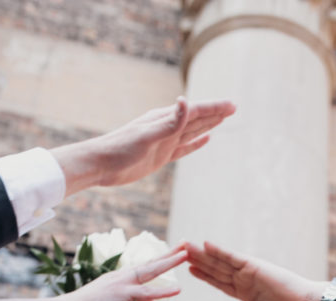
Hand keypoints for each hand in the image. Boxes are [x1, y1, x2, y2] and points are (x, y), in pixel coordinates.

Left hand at [56, 97, 235, 194]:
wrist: (101, 165)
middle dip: (216, 113)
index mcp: (164, 119)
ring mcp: (164, 142)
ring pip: (192, 131)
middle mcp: (166, 128)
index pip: (195, 111)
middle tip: (234, 107)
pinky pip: (183, 148)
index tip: (232, 105)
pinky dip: (196, 144)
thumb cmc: (120, 149)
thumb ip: (169, 122)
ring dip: (208, 125)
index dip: (215, 108)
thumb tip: (186, 101)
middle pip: (197, 118)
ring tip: (223, 119)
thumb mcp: (147, 136)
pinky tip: (205, 140)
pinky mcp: (161, 156)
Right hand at [61, 250, 186, 300]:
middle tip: (186, 244)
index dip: (160, 260)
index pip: (144, 268)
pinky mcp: (121, 294)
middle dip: (169, 254)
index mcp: (120, 280)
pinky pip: (145, 293)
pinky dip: (162, 291)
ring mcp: (122, 284)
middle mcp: (122, 277)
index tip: (174, 252)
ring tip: (186, 254)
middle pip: (151, 264)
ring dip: (169, 262)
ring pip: (150, 271)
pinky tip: (177, 289)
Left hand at [185, 241, 325, 300]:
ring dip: (202, 253)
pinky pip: (232, 257)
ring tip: (184, 245)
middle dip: (198, 261)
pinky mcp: (255, 266)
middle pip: (216, 269)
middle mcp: (246, 280)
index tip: (189, 269)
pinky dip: (218, 250)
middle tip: (180, 251)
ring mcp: (249, 272)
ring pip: (220, 261)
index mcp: (247, 292)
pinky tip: (204, 244)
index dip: (205, 275)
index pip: (220, 282)